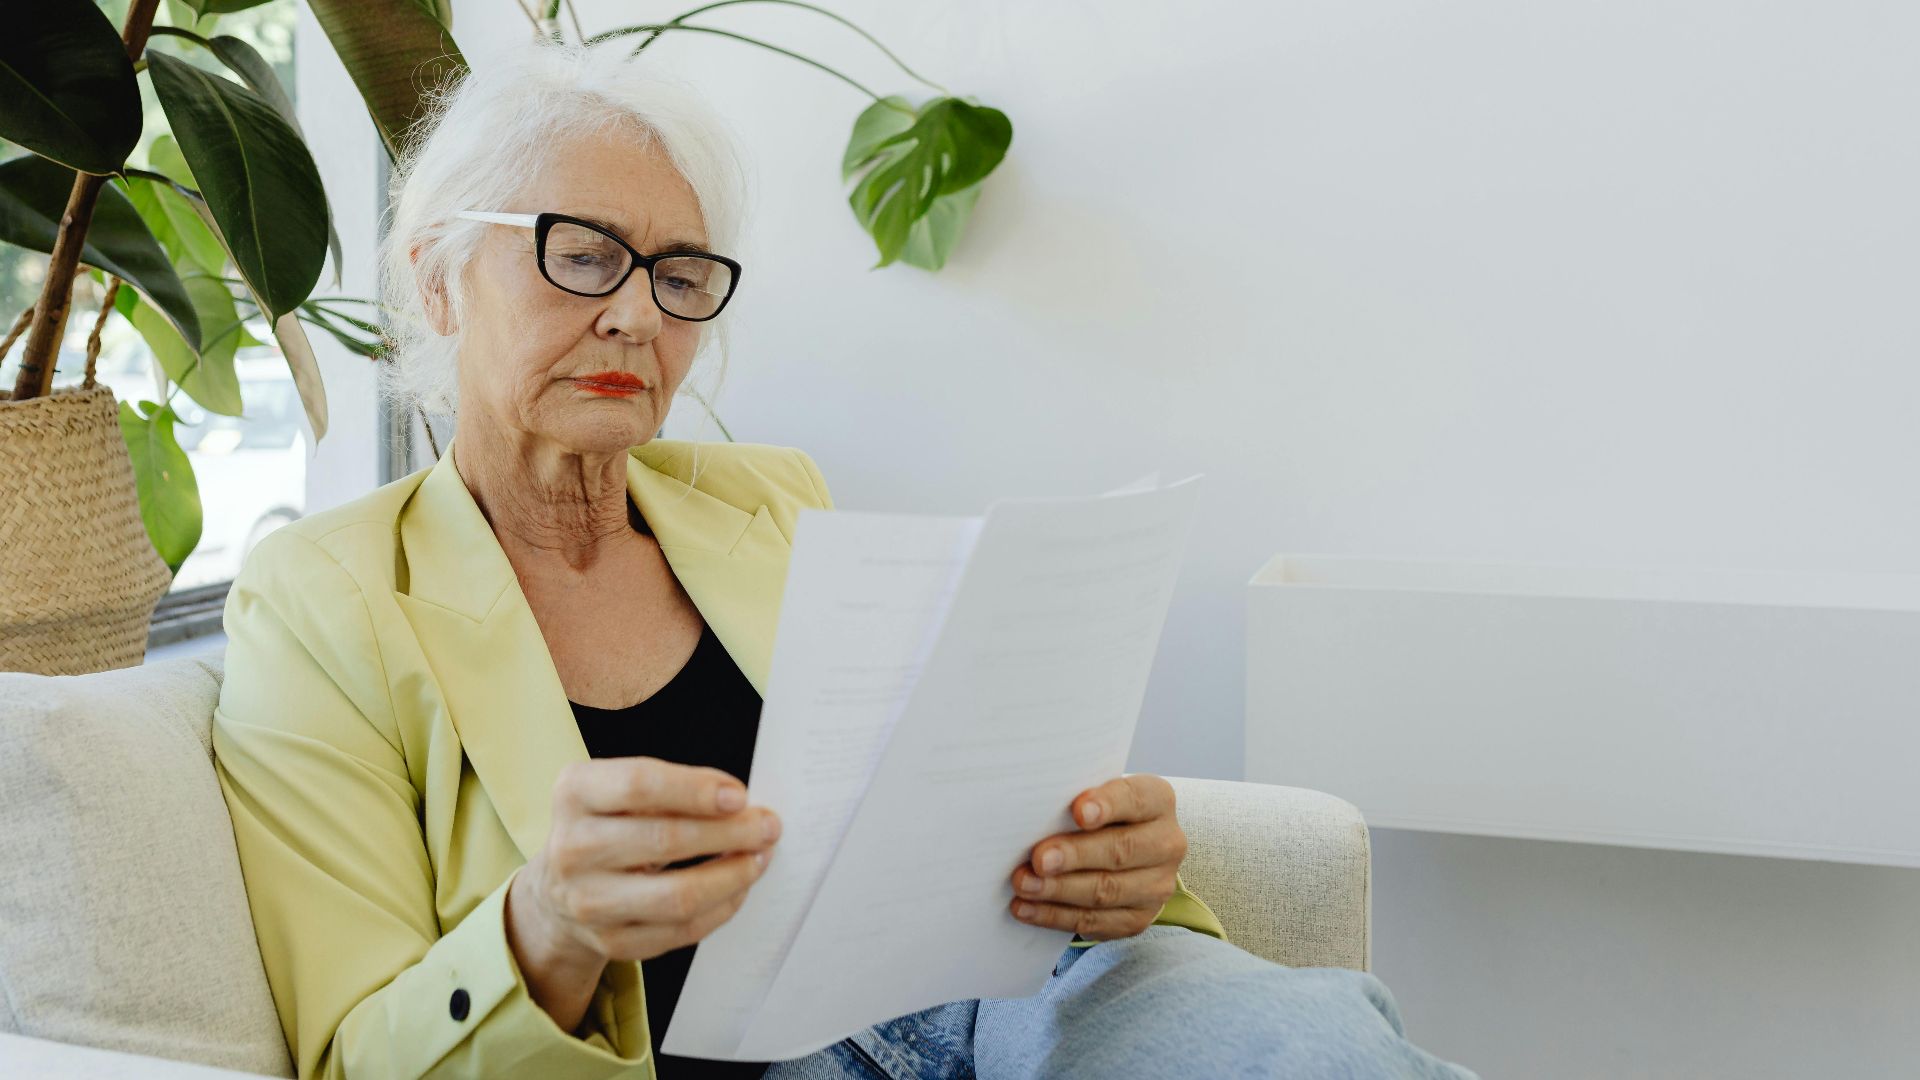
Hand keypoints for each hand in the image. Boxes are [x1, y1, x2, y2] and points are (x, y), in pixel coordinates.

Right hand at [514, 757, 781, 966]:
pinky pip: (681, 930)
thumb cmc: (607, 826)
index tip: (739, 795)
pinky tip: (738, 887)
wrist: (559, 889)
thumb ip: (673, 788)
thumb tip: (740, 803)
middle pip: (665, 840)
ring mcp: (588, 901)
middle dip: (730, 832)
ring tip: (759, 857)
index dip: (695, 789)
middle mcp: (572, 848)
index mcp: (575, 793)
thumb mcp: (619, 790)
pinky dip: (721, 907)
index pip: (639, 785)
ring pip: (677, 895)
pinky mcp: (610, 941)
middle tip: (767, 826)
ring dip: (732, 875)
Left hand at [1008, 773, 1186, 941]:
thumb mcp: (1095, 797)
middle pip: (1120, 850)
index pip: (1135, 799)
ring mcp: (1156, 886)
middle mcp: (1166, 843)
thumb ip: (1076, 801)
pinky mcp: (1138, 918)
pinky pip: (1095, 921)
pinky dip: (1056, 915)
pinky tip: (1027, 908)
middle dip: (1075, 855)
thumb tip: (1033, 816)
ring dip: (1059, 890)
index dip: (1107, 805)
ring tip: (1024, 885)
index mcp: (1158, 801)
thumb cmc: (1099, 815)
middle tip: (1039, 859)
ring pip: (1106, 891)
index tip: (1078, 811)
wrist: (1123, 850)